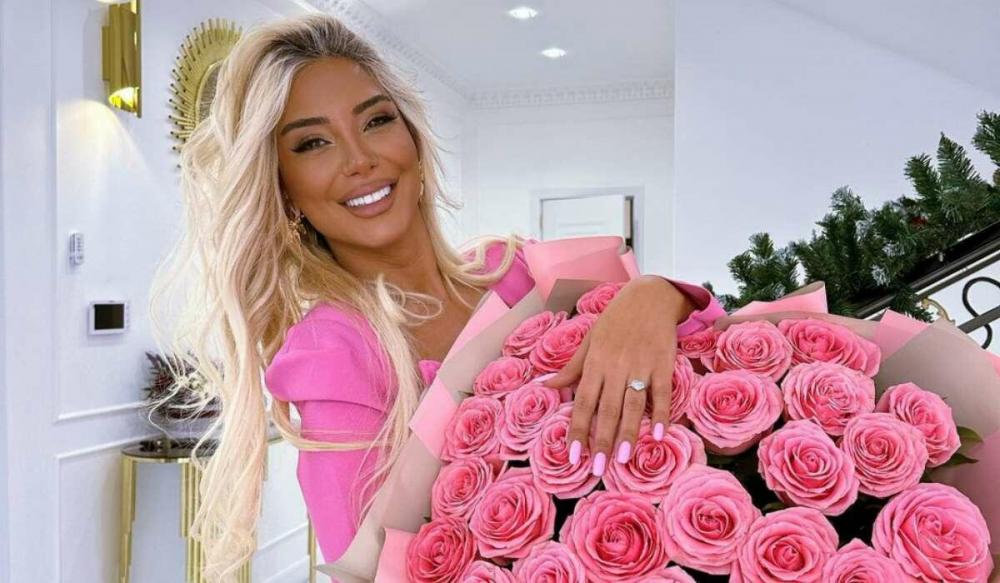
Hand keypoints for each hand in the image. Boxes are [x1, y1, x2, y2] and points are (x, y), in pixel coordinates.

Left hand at [542, 276, 696, 475]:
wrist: (649, 296)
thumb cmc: (615, 320)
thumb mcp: (589, 340)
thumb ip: (572, 368)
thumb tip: (546, 387)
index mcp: (595, 362)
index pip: (583, 401)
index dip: (578, 429)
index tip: (573, 455)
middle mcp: (616, 366)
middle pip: (607, 409)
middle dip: (602, 441)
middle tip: (598, 469)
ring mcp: (641, 366)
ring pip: (633, 404)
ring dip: (629, 433)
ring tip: (623, 459)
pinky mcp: (664, 364)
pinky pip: (662, 392)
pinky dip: (661, 413)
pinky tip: (658, 433)